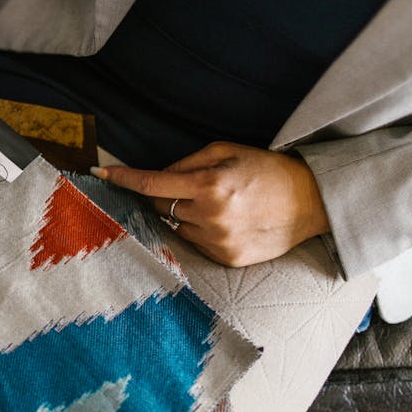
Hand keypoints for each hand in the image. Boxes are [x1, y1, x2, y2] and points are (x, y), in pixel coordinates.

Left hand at [93, 141, 330, 266]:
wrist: (311, 201)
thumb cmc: (265, 169)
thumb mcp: (225, 151)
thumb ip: (185, 163)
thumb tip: (154, 176)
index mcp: (210, 185)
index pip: (152, 183)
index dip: (123, 178)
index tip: (100, 172)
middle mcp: (211, 216)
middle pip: (159, 205)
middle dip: (164, 193)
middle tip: (190, 186)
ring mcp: (219, 242)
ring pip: (175, 226)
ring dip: (183, 214)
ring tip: (216, 204)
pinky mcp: (227, 259)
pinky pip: (194, 242)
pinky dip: (199, 230)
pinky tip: (225, 221)